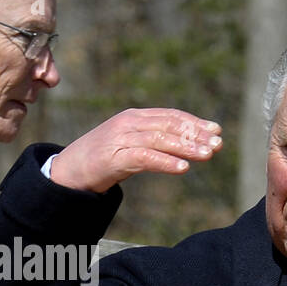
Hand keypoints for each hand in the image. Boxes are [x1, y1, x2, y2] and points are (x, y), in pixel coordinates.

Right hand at [48, 109, 221, 192]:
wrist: (67, 171)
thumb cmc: (103, 159)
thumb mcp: (131, 144)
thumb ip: (154, 142)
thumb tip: (185, 146)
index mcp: (135, 117)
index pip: (170, 115)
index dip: (194, 122)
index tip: (216, 131)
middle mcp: (129, 123)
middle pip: (168, 125)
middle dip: (196, 133)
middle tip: (219, 143)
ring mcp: (120, 139)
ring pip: (160, 139)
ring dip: (186, 147)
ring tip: (208, 155)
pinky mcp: (113, 158)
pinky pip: (144, 158)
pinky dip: (165, 162)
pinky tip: (183, 169)